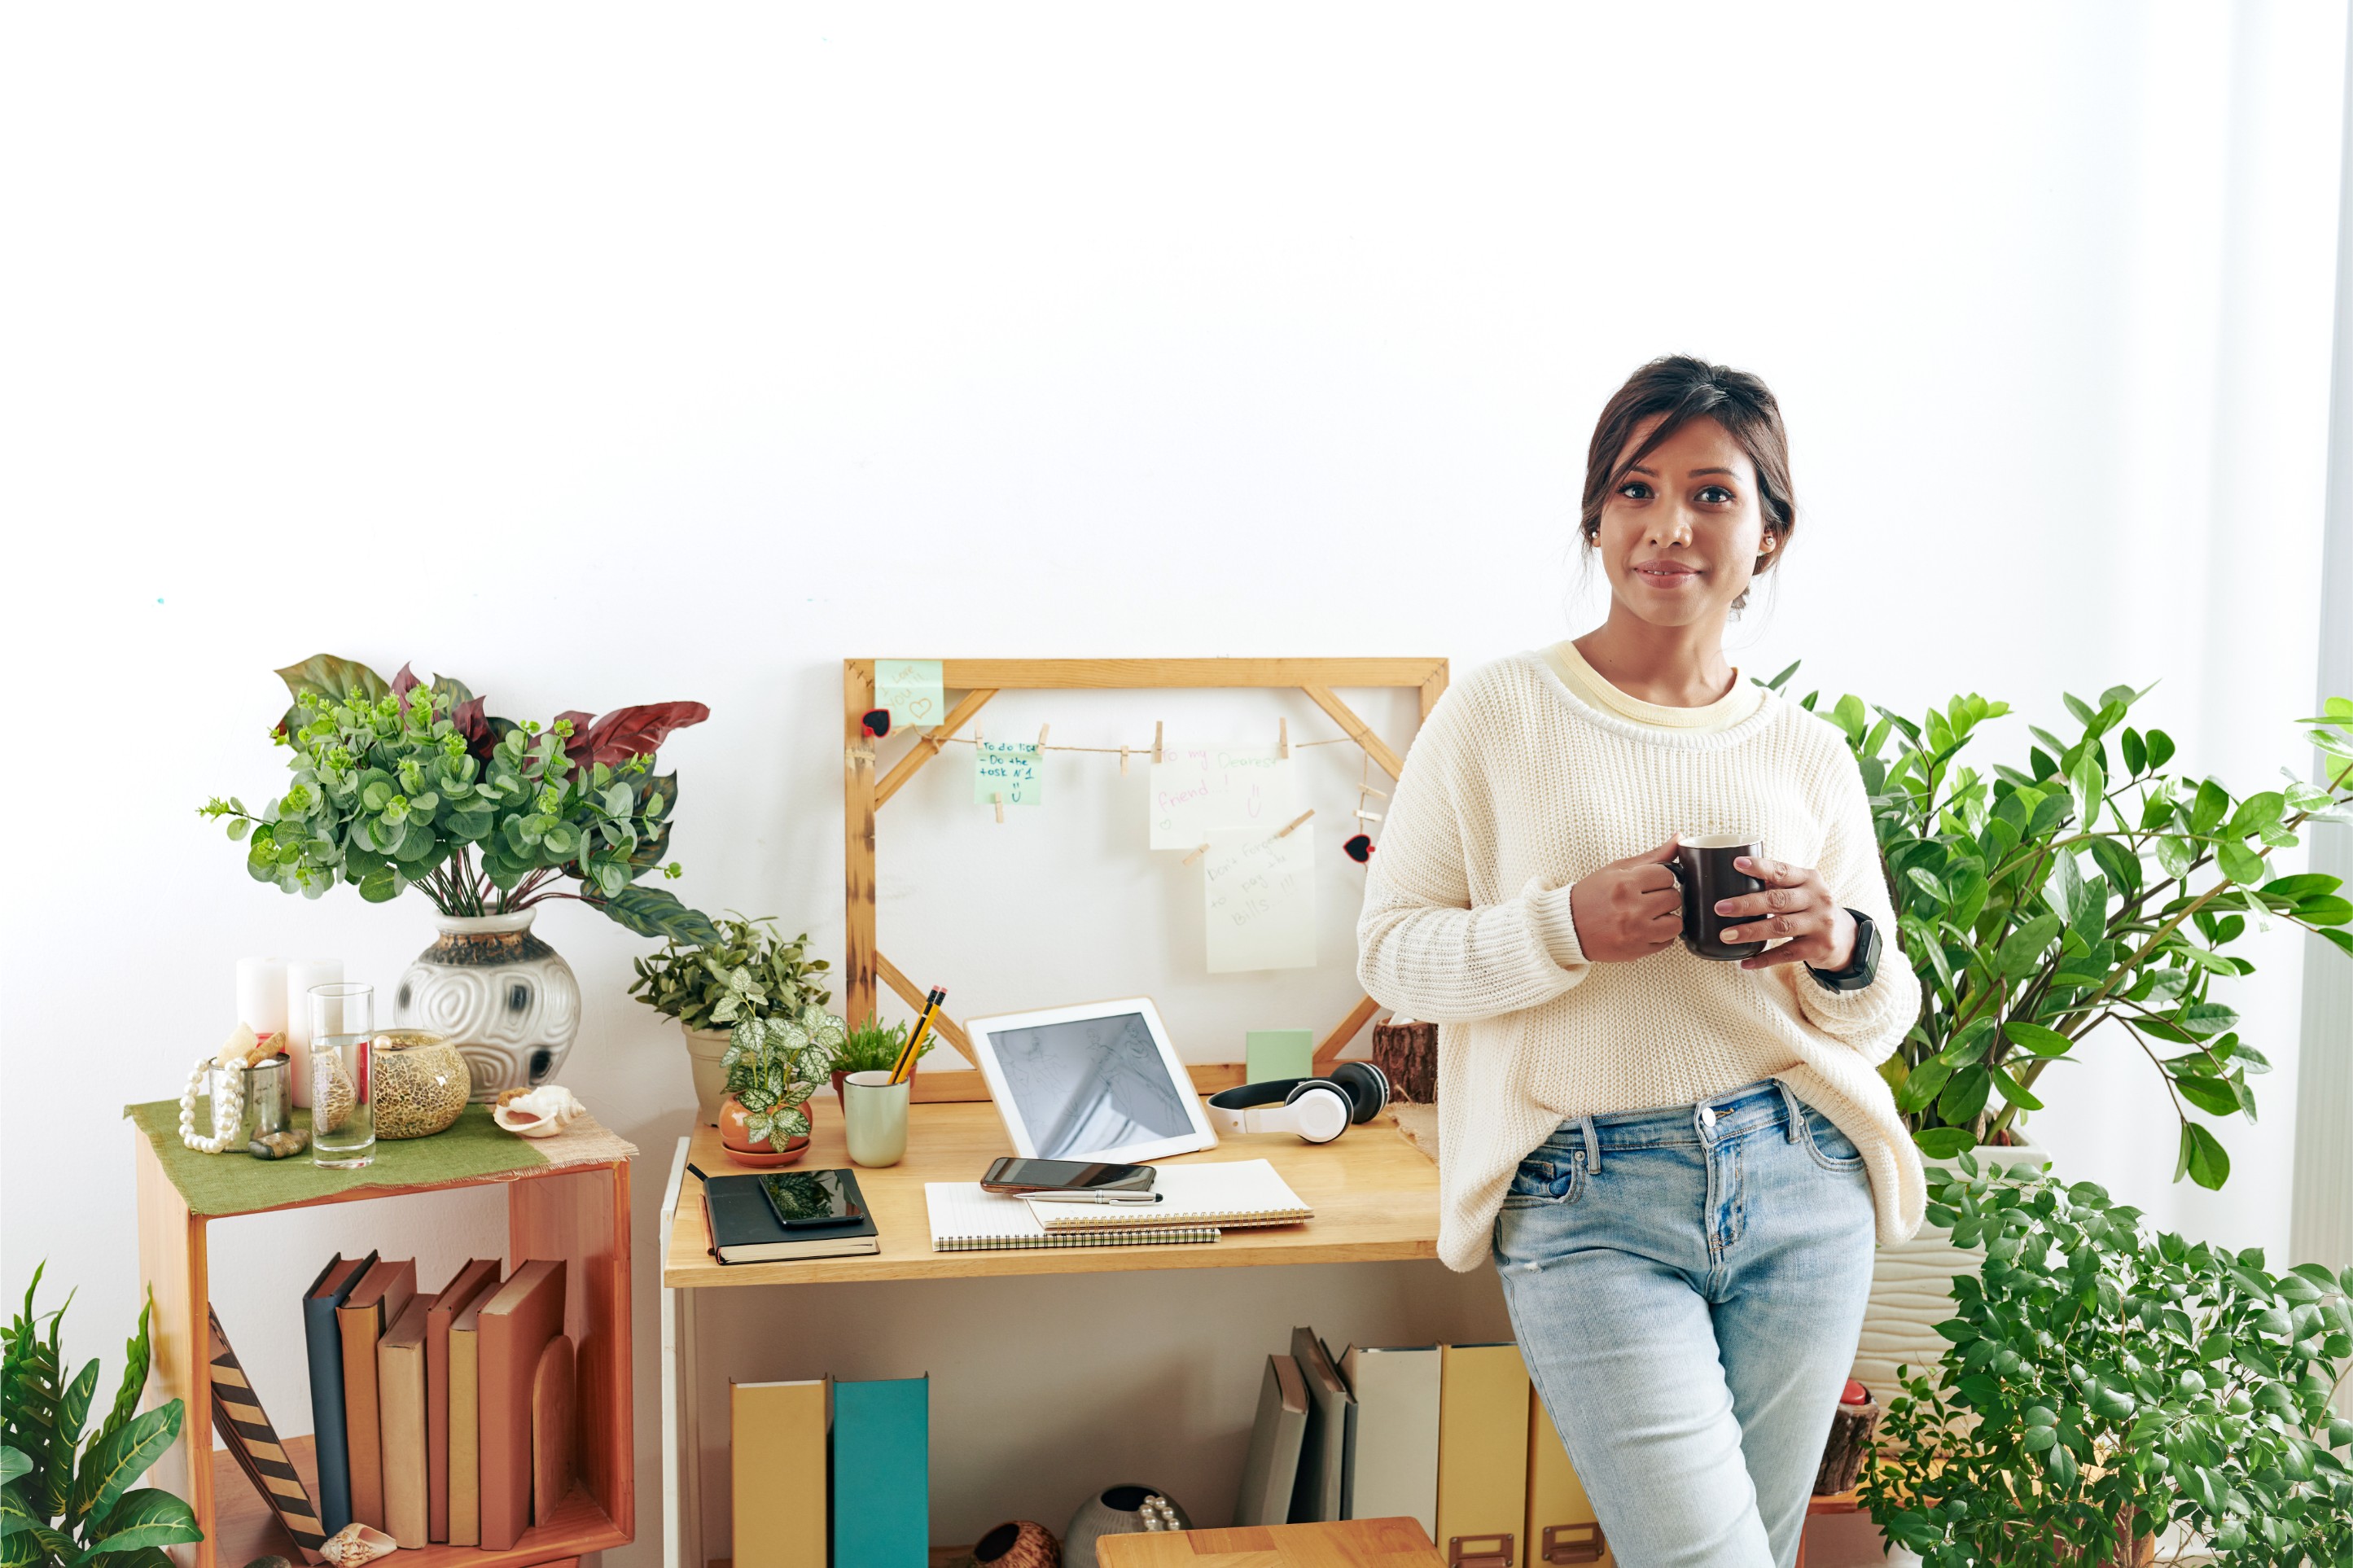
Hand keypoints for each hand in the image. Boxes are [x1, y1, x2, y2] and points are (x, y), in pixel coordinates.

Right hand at [1567, 839, 1683, 961]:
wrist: (1567, 926)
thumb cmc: (1592, 895)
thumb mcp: (1617, 869)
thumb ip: (1653, 856)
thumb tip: (1680, 837)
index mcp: (1624, 884)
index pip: (1668, 875)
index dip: (1660, 878)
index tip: (1648, 883)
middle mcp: (1631, 909)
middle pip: (1674, 898)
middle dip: (1663, 897)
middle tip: (1646, 899)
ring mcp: (1635, 932)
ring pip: (1676, 923)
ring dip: (1666, 918)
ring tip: (1649, 915)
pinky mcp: (1637, 951)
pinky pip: (1668, 942)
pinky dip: (1660, 935)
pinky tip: (1644, 929)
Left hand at [1716, 854, 1855, 970]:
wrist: (1844, 935)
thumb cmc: (1809, 907)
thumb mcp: (1801, 890)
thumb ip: (1776, 885)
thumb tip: (1730, 880)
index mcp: (1809, 879)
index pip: (1782, 871)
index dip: (1760, 867)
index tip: (1736, 864)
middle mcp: (1818, 899)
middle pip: (1777, 901)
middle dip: (1746, 904)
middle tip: (1720, 908)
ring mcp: (1820, 924)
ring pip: (1780, 927)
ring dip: (1750, 931)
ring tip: (1725, 935)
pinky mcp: (1819, 947)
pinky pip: (1786, 954)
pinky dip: (1764, 959)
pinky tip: (1745, 963)